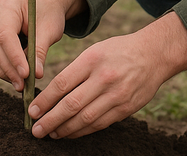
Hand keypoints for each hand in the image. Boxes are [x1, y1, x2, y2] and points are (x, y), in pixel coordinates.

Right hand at [0, 0, 82, 91]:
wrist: (48, 3)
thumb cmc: (50, 13)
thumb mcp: (50, 30)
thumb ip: (41, 51)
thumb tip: (36, 75)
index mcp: (8, 4)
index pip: (5, 35)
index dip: (14, 57)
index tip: (26, 74)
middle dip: (8, 68)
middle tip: (22, 86)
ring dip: (4, 71)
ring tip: (20, 85)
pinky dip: (4, 67)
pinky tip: (16, 77)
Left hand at [27, 12, 186, 138]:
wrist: (154, 55)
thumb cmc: (119, 52)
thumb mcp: (95, 51)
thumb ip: (75, 71)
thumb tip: (50, 95)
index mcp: (92, 60)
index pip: (62, 84)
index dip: (45, 101)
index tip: (32, 111)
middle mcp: (104, 78)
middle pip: (71, 105)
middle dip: (50, 120)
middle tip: (36, 129)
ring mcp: (117, 95)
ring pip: (85, 119)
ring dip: (65, 129)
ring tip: (51, 133)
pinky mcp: (126, 108)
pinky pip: (99, 124)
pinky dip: (82, 131)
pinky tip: (70, 133)